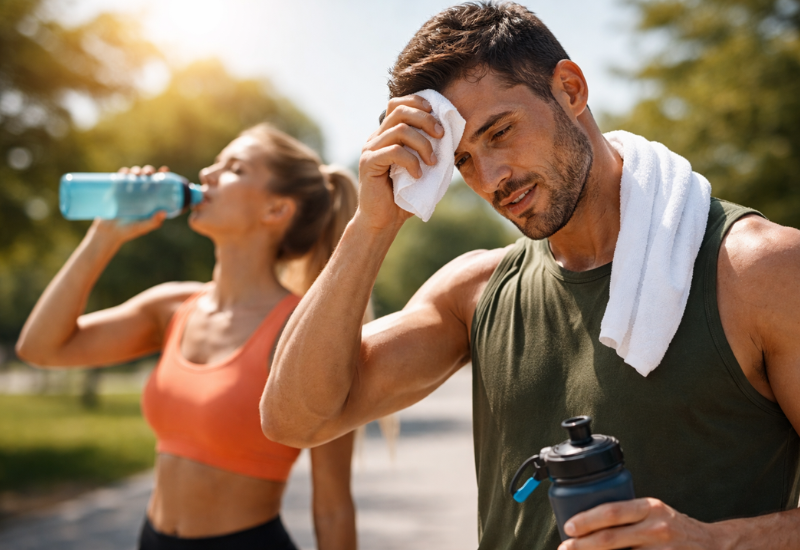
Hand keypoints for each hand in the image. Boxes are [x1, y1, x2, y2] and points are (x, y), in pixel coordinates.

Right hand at [88, 165, 169, 245]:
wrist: (108, 232)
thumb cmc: (129, 231)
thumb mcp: (143, 227)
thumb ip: (153, 222)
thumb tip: (164, 212)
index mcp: (150, 199)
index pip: (158, 184)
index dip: (162, 175)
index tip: (165, 170)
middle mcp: (140, 192)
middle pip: (146, 176)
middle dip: (148, 170)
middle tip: (148, 174)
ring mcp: (127, 190)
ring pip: (134, 174)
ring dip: (136, 170)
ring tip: (137, 174)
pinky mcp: (116, 190)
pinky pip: (119, 177)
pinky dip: (123, 172)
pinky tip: (125, 173)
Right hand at [357, 94, 444, 231]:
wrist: (384, 221)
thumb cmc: (404, 196)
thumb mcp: (421, 168)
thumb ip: (429, 150)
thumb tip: (451, 134)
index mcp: (386, 135)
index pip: (397, 104)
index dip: (417, 103)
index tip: (436, 114)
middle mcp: (375, 138)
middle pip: (399, 111)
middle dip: (425, 119)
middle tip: (441, 135)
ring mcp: (370, 149)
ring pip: (399, 130)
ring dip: (422, 144)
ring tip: (433, 162)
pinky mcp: (368, 163)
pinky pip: (393, 151)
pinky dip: (411, 161)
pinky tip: (418, 175)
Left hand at [559, 498, 719, 549]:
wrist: (712, 546)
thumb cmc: (673, 528)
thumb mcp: (653, 512)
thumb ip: (628, 515)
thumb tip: (586, 522)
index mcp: (650, 508)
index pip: (612, 511)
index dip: (587, 520)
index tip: (569, 527)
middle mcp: (657, 528)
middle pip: (610, 539)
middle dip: (582, 545)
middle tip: (565, 548)